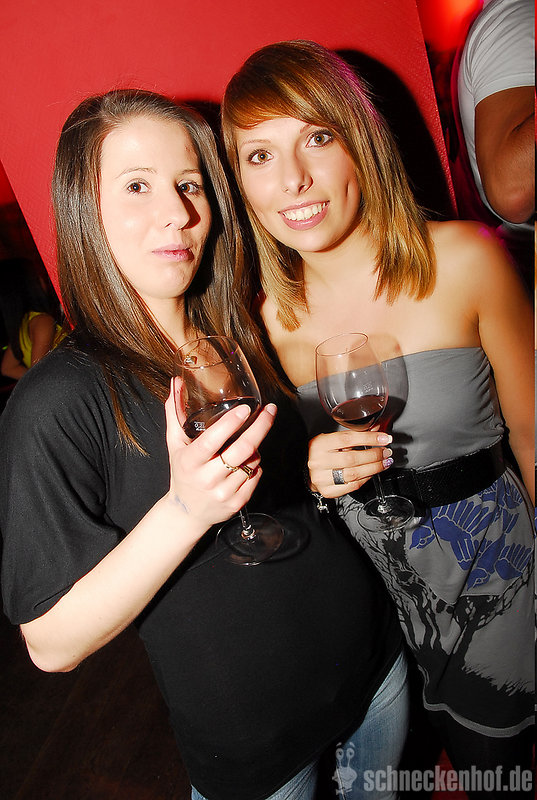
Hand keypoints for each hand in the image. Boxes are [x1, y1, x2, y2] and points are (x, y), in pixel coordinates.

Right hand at [165, 380, 276, 529]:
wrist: (186, 512)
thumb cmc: (183, 471)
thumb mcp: (175, 444)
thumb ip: (175, 413)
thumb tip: (176, 382)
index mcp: (190, 461)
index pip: (212, 441)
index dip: (230, 424)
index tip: (246, 409)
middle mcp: (206, 478)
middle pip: (240, 451)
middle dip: (260, 428)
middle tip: (270, 410)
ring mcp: (223, 493)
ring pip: (252, 462)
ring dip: (256, 448)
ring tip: (250, 441)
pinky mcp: (237, 504)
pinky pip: (256, 476)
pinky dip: (256, 465)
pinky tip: (248, 461)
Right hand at [308, 428, 392, 498]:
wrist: (305, 470)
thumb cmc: (321, 453)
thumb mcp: (333, 439)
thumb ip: (355, 434)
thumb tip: (377, 430)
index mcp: (320, 444)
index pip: (348, 439)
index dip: (369, 438)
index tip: (384, 438)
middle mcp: (319, 461)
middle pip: (353, 458)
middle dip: (374, 455)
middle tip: (386, 452)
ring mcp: (322, 478)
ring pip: (354, 474)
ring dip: (374, 468)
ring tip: (384, 462)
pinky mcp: (328, 491)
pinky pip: (352, 486)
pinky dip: (366, 479)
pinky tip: (372, 472)